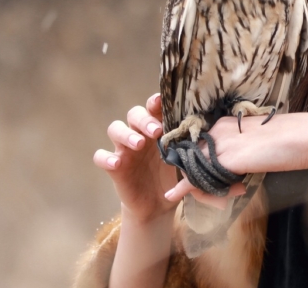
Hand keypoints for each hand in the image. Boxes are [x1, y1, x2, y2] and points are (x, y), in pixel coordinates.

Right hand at [93, 93, 182, 222]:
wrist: (159, 205)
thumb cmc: (172, 176)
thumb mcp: (184, 160)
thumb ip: (189, 146)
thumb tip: (206, 132)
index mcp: (157, 128)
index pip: (153, 108)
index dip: (155, 103)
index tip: (161, 102)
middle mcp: (139, 133)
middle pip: (134, 114)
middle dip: (144, 119)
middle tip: (156, 130)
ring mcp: (124, 149)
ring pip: (115, 129)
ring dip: (126, 133)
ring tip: (138, 143)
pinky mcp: (114, 167)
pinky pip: (101, 157)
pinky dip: (105, 158)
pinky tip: (116, 163)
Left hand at [164, 111, 307, 203]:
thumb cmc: (293, 141)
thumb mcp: (261, 144)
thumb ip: (243, 153)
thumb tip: (233, 170)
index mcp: (227, 124)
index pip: (202, 149)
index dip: (205, 168)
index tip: (225, 181)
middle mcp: (219, 131)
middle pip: (194, 160)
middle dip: (202, 180)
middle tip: (229, 192)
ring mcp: (220, 144)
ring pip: (194, 171)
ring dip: (205, 189)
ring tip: (235, 193)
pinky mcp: (225, 160)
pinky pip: (197, 178)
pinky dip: (190, 190)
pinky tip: (176, 195)